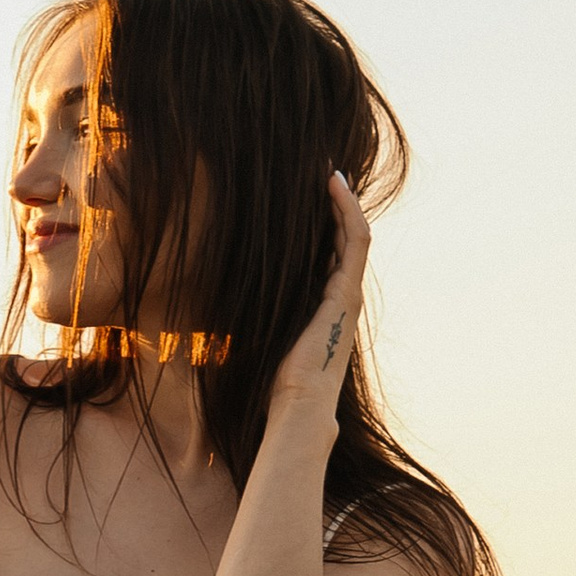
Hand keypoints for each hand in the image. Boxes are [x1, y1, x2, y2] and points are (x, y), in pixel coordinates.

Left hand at [269, 167, 369, 419]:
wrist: (297, 404)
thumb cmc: (274, 380)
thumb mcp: (262, 333)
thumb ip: (256, 311)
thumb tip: (221, 295)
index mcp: (324, 305)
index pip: (330, 253)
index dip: (321, 223)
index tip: (305, 196)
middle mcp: (342, 295)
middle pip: (343, 238)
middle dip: (333, 205)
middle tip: (318, 173)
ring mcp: (348, 293)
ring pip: (353, 233)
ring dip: (343, 200)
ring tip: (328, 172)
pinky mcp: (347, 292)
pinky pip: (355, 240)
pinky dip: (347, 210)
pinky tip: (334, 187)